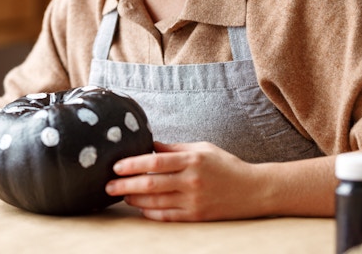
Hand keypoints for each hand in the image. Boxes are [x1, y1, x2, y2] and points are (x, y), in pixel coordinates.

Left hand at [105, 141, 264, 221]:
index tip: (116, 166)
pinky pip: (167, 216)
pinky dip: (150, 212)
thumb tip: (148, 144)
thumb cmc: (225, 165)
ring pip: (155, 202)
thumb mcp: (201, 149)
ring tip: (121, 195)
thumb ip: (174, 148)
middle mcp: (191, 180)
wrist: (253, 190)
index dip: (133, 164)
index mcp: (191, 160)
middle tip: (108, 185)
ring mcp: (193, 200)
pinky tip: (140, 208)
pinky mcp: (196, 216)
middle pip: (150, 184)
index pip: (155, 161)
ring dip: (134, 200)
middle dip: (125, 185)